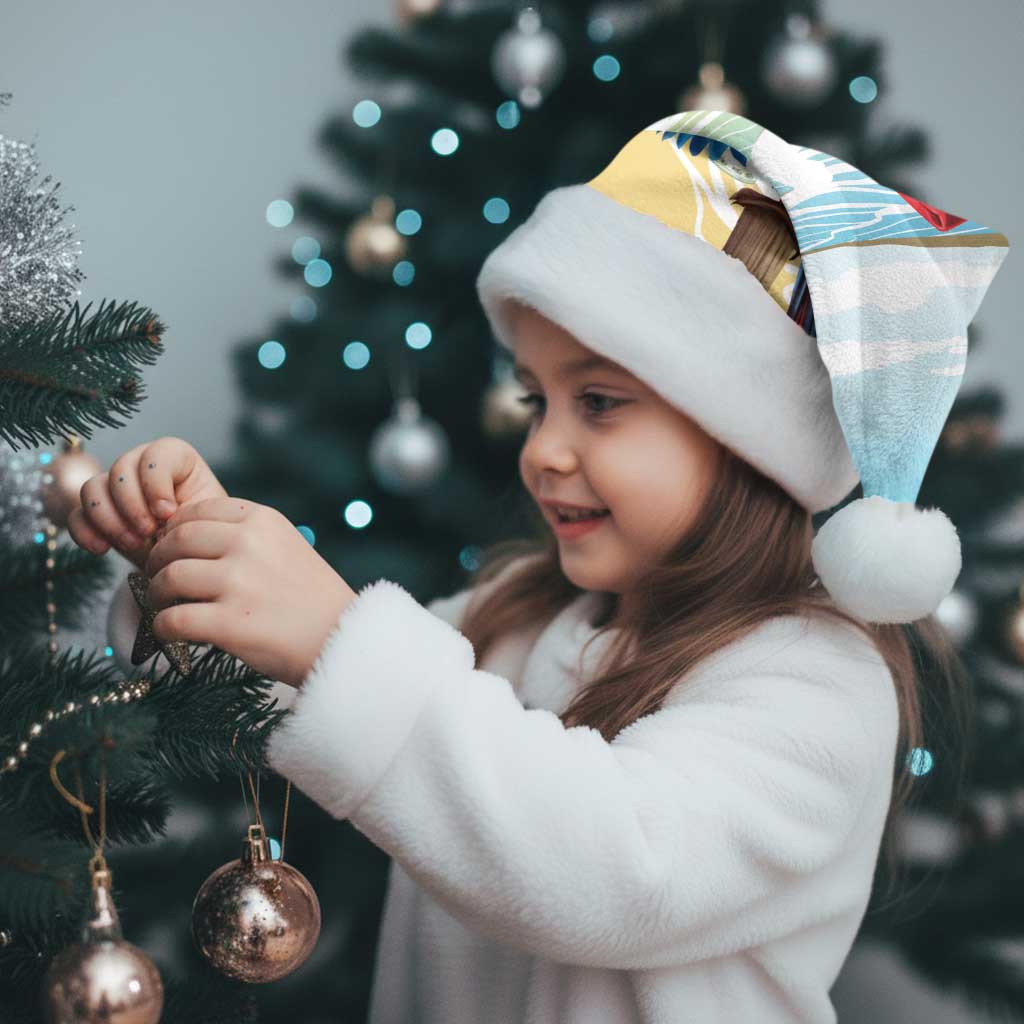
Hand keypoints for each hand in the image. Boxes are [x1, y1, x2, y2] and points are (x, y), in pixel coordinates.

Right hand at [67, 437, 227, 570]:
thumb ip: (189, 510)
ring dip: (109, 519)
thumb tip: (162, 515)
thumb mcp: (206, 519)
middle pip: (120, 469)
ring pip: (92, 488)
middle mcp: (141, 466)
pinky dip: (85, 532)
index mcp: (176, 459)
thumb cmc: (203, 534)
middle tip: (148, 532)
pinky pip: (76, 515)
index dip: (156, 483)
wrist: (189, 560)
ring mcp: (115, 488)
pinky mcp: (97, 514)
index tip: (168, 513)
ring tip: (133, 544)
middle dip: (132, 505)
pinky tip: (102, 549)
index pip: (156, 454)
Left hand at [142, 496, 357, 687]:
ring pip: (169, 578)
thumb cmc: (313, 598)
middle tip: (157, 577)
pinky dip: (162, 627)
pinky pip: (172, 620)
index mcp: (263, 520)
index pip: (198, 511)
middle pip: (176, 541)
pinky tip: (170, 632)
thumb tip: (185, 538)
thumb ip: (246, 536)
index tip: (172, 547)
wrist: (343, 639)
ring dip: (157, 594)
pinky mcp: (229, 623)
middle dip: (158, 559)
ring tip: (165, 604)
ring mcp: (238, 583)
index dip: (175, 530)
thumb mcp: (287, 546)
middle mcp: (248, 544)